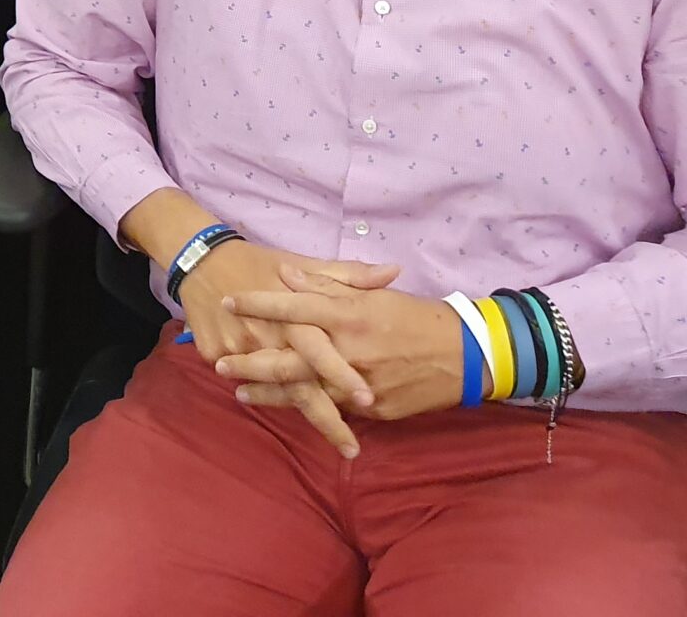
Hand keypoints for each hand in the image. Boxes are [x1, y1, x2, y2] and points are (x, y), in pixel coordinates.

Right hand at [175, 241, 398, 457]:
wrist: (201, 260)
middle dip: (327, 419)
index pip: (318, 348)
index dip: (341, 374)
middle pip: (298, 385)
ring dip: (304, 417)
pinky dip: (265, 395)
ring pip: (272, 389)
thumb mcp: (305, 261)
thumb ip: (349, 274)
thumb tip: (394, 272)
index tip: (367, 399)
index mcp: (290, 312)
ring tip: (336, 443)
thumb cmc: (261, 263)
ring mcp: (236, 347)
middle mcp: (265, 334)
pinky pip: (243, 381)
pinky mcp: (213, 353)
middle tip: (353, 448)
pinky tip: (290, 408)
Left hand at [216, 265, 466, 419]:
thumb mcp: (374, 295)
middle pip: (288, 360)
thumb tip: (287, 275)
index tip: (228, 300)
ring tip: (241, 394)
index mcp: (349, 315)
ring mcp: (358, 384)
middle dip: (250, 364)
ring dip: (269, 395)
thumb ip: (328, 285)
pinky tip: (284, 407)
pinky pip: (332, 410)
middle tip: (220, 365)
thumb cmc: (417, 317)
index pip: (293, 306)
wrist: (466, 356)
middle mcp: (348, 351)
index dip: (258, 303)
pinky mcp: (371, 410)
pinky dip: (306, 409)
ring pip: (304, 393)